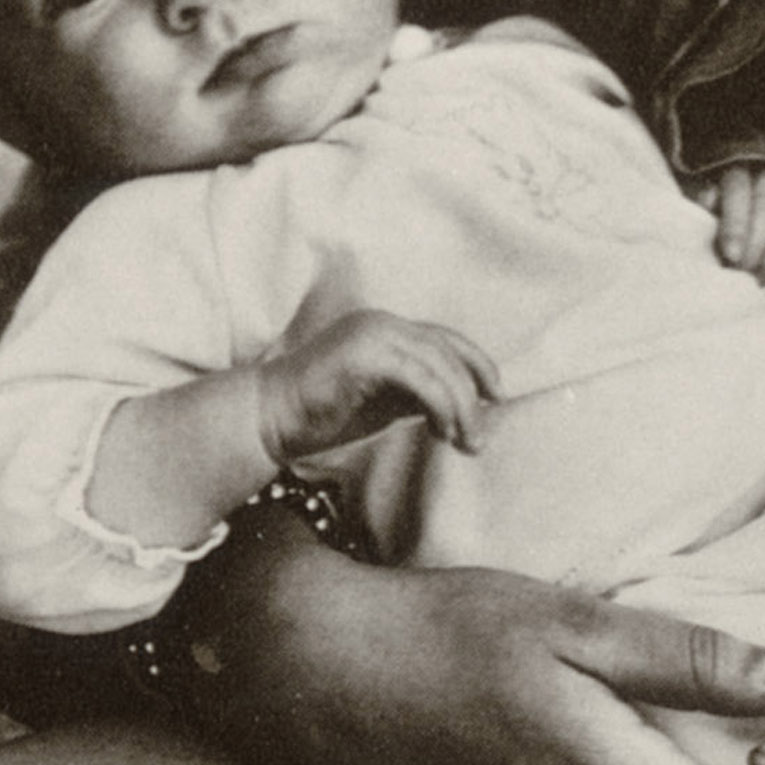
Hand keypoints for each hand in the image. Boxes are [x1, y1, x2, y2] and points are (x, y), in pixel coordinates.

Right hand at [253, 308, 499, 462]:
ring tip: (466, 441)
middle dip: (473, 393)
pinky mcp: (364, 354)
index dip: (477, 365)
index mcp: (388, 329)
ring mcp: (373, 334)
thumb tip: (464, 406)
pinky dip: (439, 405)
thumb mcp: (383, 401)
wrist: (267, 419)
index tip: (497, 397)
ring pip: (438, 365)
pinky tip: (441, 432)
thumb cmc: (323, 414)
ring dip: (461, 406)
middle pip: (448, 351)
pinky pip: (419, 379)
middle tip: (480, 436)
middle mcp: (383, 323)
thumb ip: (418, 394)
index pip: (446, 340)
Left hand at [690, 159, 764, 277]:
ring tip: (764, 278)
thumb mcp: (710, 223)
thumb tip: (709, 233)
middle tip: (746, 273)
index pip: (737, 190)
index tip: (731, 257)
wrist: (757, 227)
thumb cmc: (725, 229)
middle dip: (757, 242)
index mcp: (737, 176)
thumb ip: (708, 225)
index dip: (735, 224)